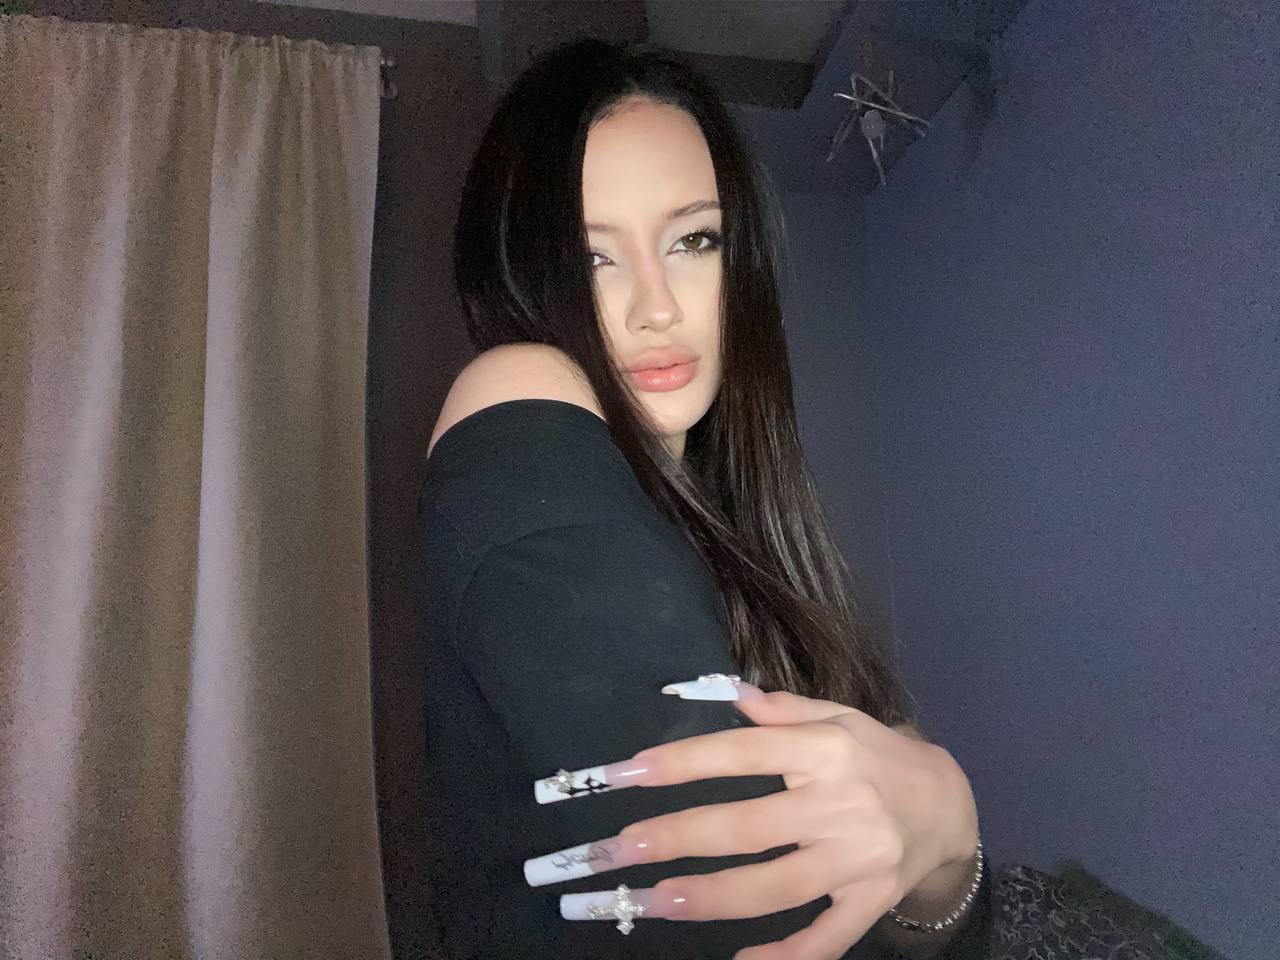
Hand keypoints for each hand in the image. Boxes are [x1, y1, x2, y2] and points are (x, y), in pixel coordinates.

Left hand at [525, 681, 978, 959]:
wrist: (949, 805)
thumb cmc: (878, 754)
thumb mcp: (839, 716)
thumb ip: (782, 708)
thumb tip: (728, 693)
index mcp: (826, 750)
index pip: (742, 753)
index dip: (683, 762)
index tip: (628, 772)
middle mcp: (840, 804)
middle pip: (748, 826)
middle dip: (678, 838)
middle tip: (621, 850)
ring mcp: (857, 860)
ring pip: (775, 887)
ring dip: (712, 897)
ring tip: (656, 901)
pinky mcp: (870, 903)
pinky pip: (826, 939)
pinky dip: (787, 956)